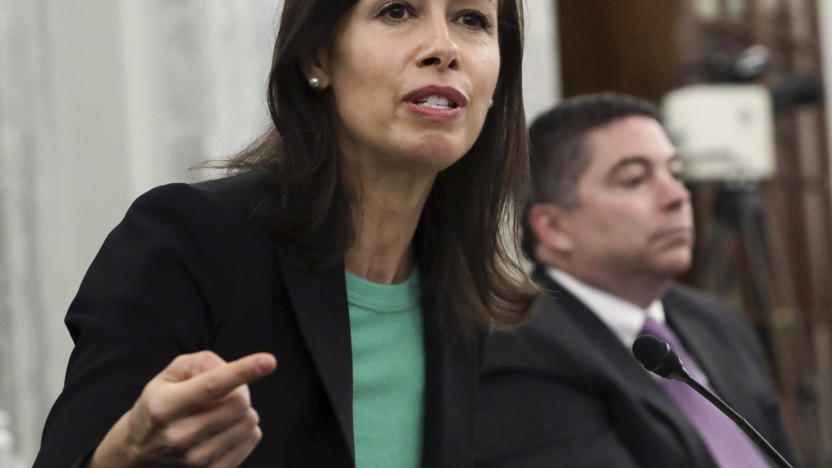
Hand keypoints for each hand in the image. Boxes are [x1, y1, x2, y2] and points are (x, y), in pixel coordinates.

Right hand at [90, 351, 276, 467]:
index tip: (268, 361)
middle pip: (239, 402)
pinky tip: (225, 429)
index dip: (243, 371)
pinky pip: (251, 439)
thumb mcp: (167, 377)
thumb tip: (229, 368)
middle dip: (240, 390)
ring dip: (243, 411)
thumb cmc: (159, 406)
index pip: (212, 386)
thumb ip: (199, 362)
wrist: (140, 453)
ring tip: (221, 412)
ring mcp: (195, 460)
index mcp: (165, 407)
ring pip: (249, 422)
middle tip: (226, 392)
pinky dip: (245, 429)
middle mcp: (179, 436)